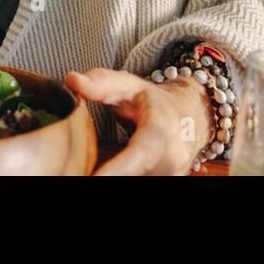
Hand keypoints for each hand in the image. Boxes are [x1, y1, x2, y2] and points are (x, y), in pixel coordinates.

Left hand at [65, 68, 212, 174]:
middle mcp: (173, 158)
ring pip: (137, 181)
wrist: (191, 117)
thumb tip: (72, 80)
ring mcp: (172, 175)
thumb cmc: (154, 101)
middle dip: (107, 175)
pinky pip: (141, 183)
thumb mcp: (129, 84)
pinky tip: (105, 171)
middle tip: (74, 172)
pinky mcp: (168, 183)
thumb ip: (101, 82)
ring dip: (113, 175)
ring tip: (84, 170)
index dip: (118, 170)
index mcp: (162, 130)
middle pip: (134, 175)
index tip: (94, 178)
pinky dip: (119, 176)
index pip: (142, 154)